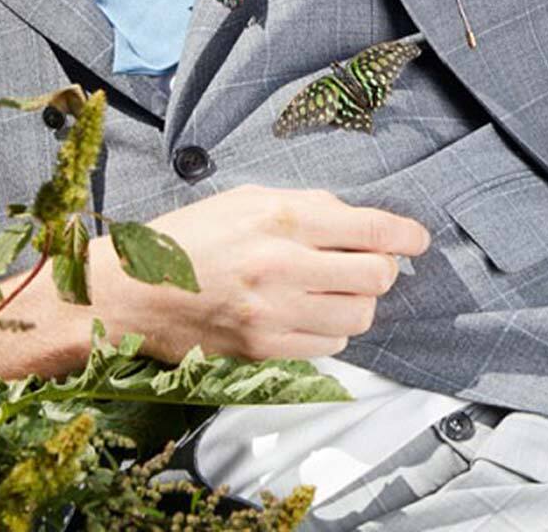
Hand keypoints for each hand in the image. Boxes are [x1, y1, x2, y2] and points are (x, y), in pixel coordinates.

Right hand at [90, 184, 431, 362]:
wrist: (129, 293)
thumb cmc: (189, 238)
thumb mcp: (249, 198)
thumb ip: (310, 206)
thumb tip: (360, 222)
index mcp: (282, 218)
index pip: (372, 230)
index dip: (407, 236)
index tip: (418, 240)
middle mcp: (282, 266)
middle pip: (377, 278)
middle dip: (383, 270)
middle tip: (368, 264)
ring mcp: (273, 314)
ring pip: (359, 317)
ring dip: (358, 303)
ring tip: (334, 290)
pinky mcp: (263, 350)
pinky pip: (329, 347)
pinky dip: (330, 331)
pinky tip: (307, 314)